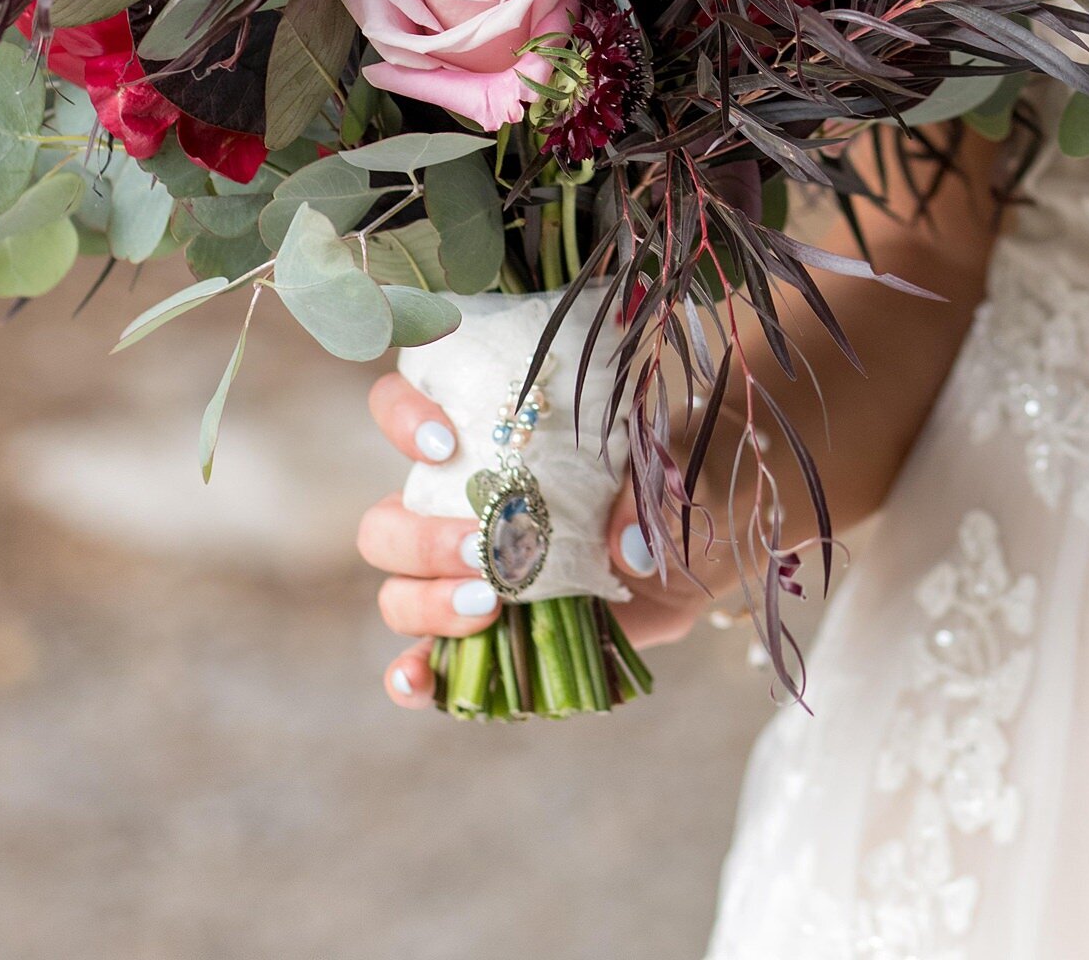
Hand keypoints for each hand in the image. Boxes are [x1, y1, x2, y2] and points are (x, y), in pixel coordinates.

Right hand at [359, 372, 708, 709]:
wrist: (702, 544)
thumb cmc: (675, 480)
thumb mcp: (675, 466)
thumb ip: (652, 489)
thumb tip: (623, 543)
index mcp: (485, 441)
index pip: (402, 407)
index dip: (403, 418)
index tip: (445, 442)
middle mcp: (457, 507)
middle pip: (386, 524)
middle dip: (420, 541)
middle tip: (483, 553)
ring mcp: (466, 577)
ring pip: (398, 590)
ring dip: (425, 602)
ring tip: (488, 606)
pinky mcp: (488, 637)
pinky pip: (425, 659)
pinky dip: (413, 673)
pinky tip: (422, 681)